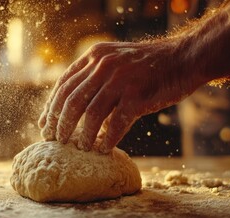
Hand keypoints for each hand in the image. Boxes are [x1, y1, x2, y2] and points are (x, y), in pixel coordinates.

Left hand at [39, 40, 199, 152]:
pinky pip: (116, 123)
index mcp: (95, 56)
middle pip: (71, 100)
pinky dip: (107, 138)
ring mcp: (120, 80)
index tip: (45, 124)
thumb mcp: (115, 60)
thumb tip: (73, 108)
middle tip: (55, 140)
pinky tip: (103, 149)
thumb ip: (94, 78)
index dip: (51, 107)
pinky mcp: (137, 96)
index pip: (64, 84)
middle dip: (59, 123)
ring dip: (82, 134)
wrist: (183, 59)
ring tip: (79, 147)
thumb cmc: (147, 66)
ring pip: (90, 113)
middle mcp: (104, 66)